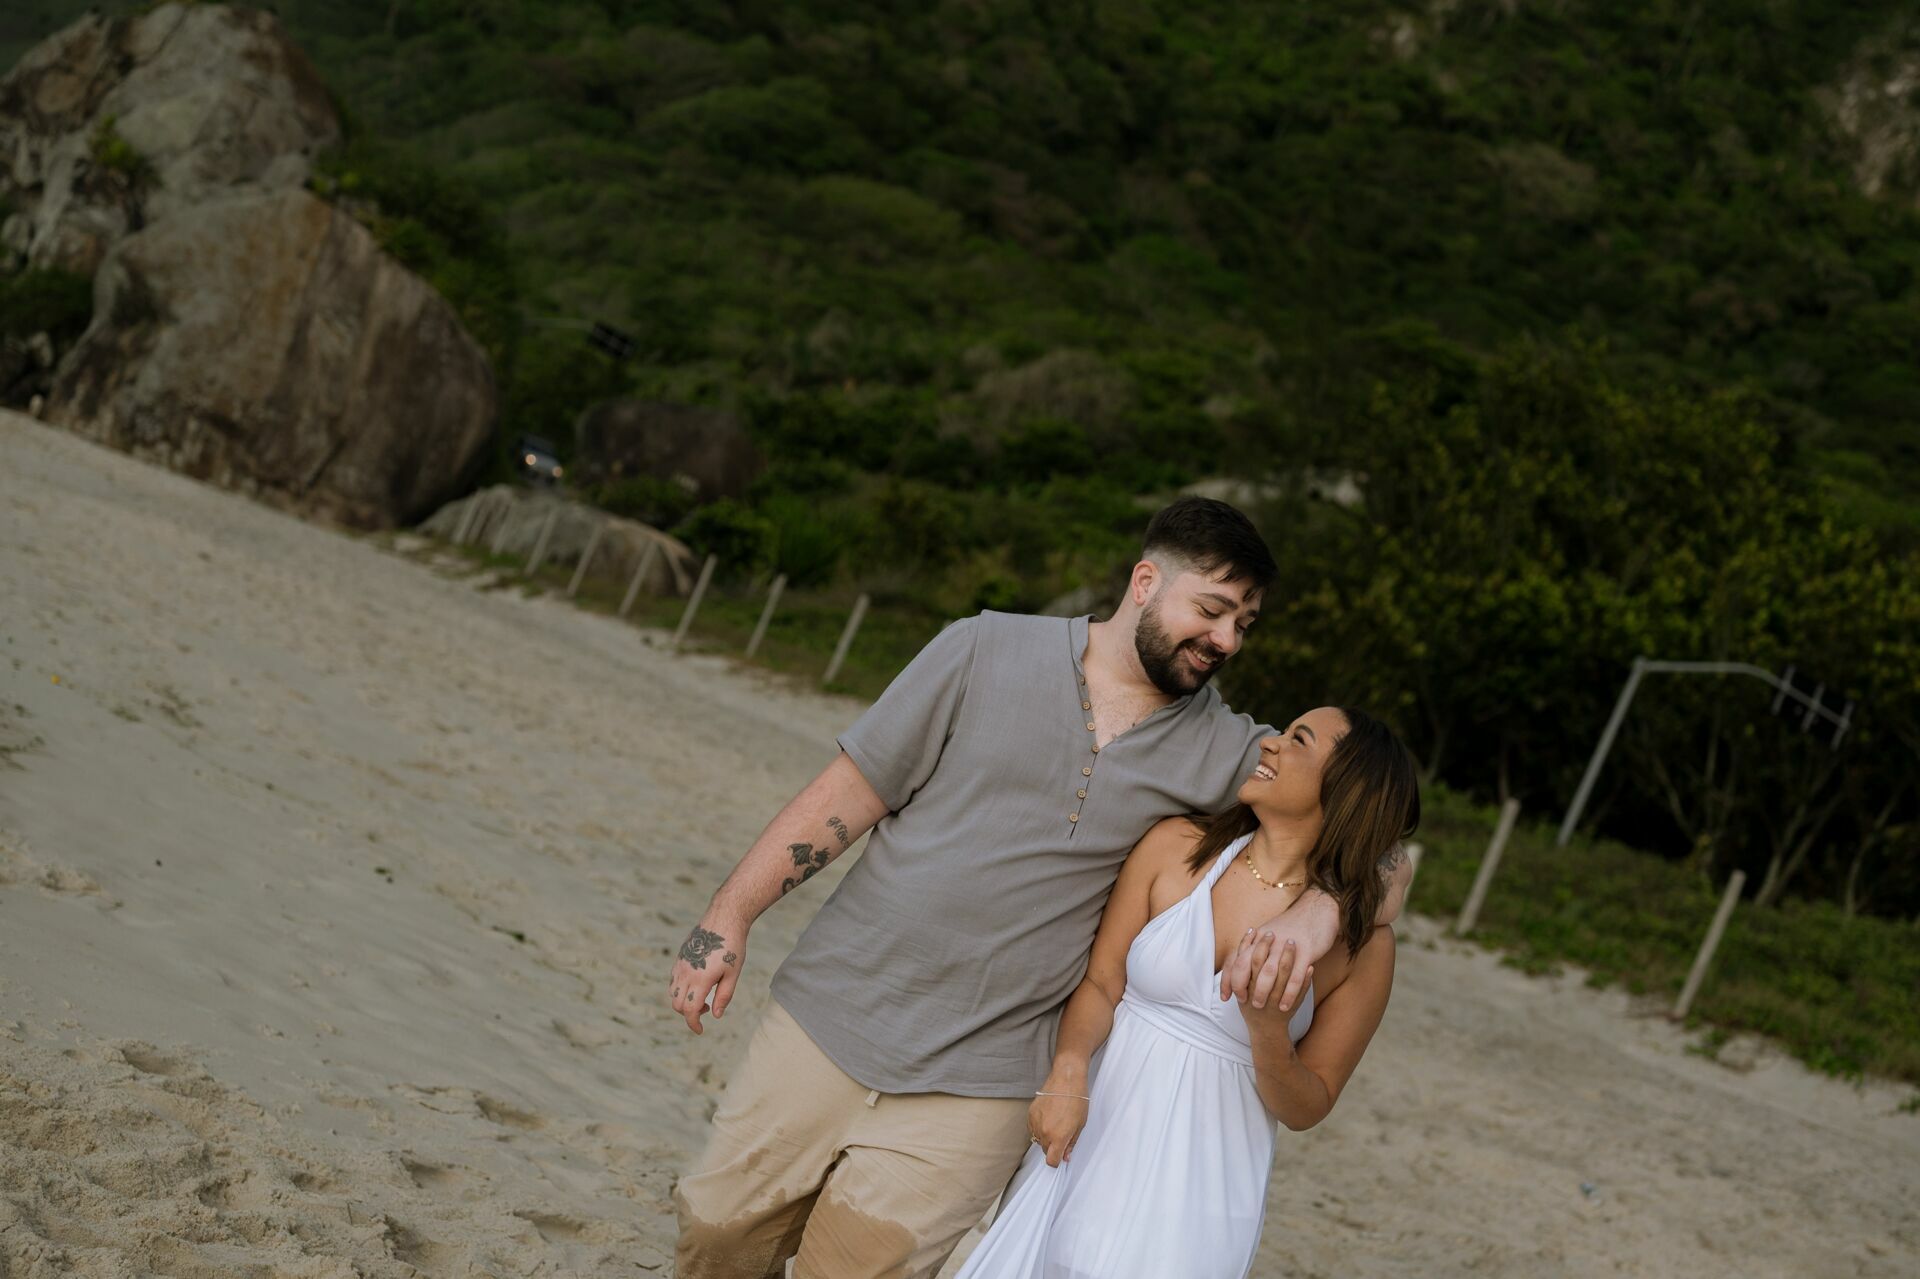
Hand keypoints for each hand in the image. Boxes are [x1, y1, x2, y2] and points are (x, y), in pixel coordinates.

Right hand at [667, 914, 745, 1034]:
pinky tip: (697, 983)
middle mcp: (685, 972)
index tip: (701, 1030)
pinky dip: (681, 989)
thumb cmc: (733, 946)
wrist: (724, 918)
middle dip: (689, 1013)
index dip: (693, 1024)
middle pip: (677, 1004)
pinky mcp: (680, 957)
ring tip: (705, 995)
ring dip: (684, 1001)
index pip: (689, 1010)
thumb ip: (724, 996)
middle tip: (708, 1008)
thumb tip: (716, 1015)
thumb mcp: (733, 974)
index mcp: (700, 979)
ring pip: (673, 993)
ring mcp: (680, 964)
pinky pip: (673, 980)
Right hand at [1027, 1089, 1088, 1167]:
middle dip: (1053, 1147)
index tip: (1060, 1156)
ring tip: (1055, 1122)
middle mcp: (1044, 1132)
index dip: (1057, 1161)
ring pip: (1037, 1139)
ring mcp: (1035, 1122)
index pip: (1052, 1161)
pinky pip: (1032, 1128)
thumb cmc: (1077, 1100)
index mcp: (1059, 1137)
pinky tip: (1048, 1117)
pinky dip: (1038, 1126)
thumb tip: (1066, 1156)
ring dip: (1045, 1136)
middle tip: (1062, 1134)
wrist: (1066, 1079)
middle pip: (1045, 1150)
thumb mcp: (1080, 1125)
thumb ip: (1071, 1143)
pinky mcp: (1030, 1114)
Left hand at [1218, 890, 1335, 1011]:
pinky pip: (1294, 977)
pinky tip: (1284, 1006)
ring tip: (1259, 1005)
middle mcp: (1269, 941)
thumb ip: (1256, 945)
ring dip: (1262, 991)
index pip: (1237, 959)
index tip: (1225, 995)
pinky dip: (1287, 994)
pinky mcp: (1305, 953)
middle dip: (1241, 985)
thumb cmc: (1294, 924)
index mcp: (1259, 937)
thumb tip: (1241, 959)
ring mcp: (1286, 947)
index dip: (1229, 977)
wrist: (1318, 910)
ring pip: (1269, 973)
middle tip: (1242, 1001)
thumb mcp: (1270, 930)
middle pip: (1248, 965)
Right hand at [1223, 930, 1310, 1047]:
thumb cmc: (1252, 1006)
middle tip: (1279, 932)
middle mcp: (1263, 993)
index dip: (1259, 946)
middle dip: (1274, 949)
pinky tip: (1311, 965)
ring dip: (1290, 958)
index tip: (1266, 931)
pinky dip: (1306, 978)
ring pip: (1286, 976)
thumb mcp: (1242, 989)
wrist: (1266, 1031)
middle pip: (1269, 966)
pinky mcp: (1292, 1006)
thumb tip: (1248, 945)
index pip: (1253, 962)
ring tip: (1293, 942)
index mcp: (1250, 987)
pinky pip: (1300, 991)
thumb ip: (1243, 968)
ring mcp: (1278, 1000)